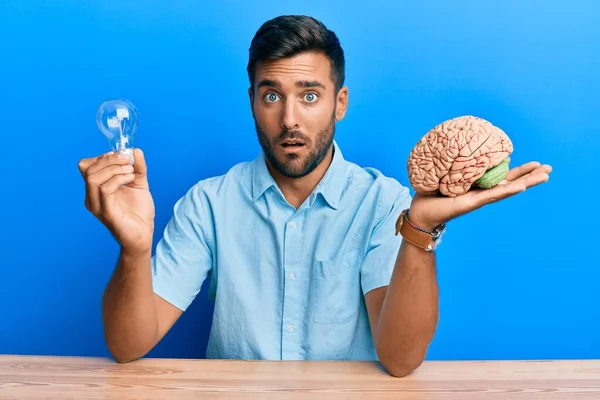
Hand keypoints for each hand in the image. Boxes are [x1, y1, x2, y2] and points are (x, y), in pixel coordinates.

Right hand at [78, 148, 154, 253]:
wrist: (143, 235)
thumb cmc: (138, 212)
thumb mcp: (139, 184)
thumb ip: (137, 167)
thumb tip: (135, 150)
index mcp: (95, 189)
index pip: (87, 166)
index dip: (104, 156)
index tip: (123, 156)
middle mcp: (91, 196)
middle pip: (88, 168)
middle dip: (110, 159)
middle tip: (128, 160)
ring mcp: (97, 205)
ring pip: (93, 177)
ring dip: (115, 168)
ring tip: (131, 171)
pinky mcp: (106, 212)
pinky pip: (105, 190)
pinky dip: (119, 179)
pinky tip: (131, 179)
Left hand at [407, 161, 551, 230]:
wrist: (421, 211)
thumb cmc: (431, 192)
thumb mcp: (445, 174)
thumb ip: (454, 163)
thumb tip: (456, 143)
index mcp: (479, 185)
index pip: (503, 176)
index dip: (519, 171)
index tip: (536, 163)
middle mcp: (483, 192)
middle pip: (511, 183)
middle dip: (530, 176)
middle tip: (549, 168)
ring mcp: (480, 198)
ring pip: (508, 189)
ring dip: (527, 182)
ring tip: (545, 176)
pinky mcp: (472, 203)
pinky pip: (492, 195)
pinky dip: (508, 190)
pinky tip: (522, 186)